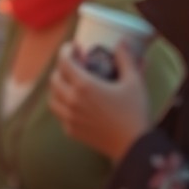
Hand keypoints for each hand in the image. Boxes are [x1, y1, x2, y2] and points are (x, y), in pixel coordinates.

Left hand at [49, 43, 149, 160]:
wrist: (134, 146)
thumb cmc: (135, 112)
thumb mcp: (134, 82)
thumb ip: (126, 59)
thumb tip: (121, 42)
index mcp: (84, 85)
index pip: (64, 62)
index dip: (66, 51)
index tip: (74, 47)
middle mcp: (71, 100)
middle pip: (54, 78)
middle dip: (62, 68)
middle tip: (75, 65)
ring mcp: (69, 117)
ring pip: (53, 97)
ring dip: (59, 87)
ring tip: (72, 84)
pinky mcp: (71, 131)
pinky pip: (59, 113)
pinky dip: (63, 105)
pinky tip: (76, 103)